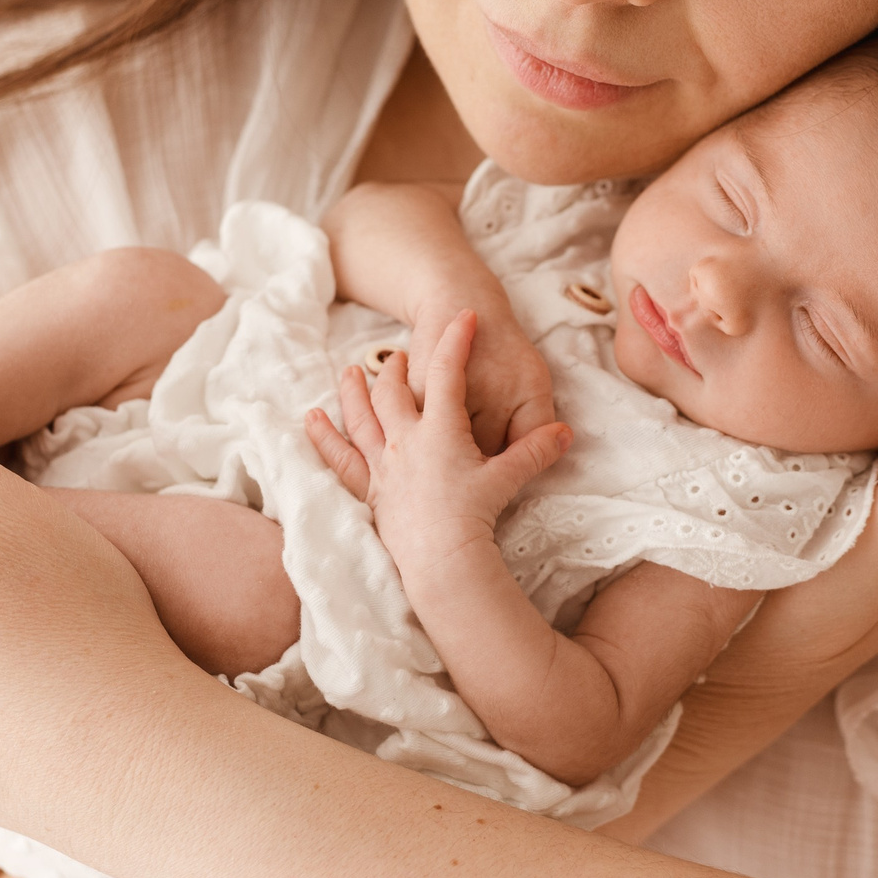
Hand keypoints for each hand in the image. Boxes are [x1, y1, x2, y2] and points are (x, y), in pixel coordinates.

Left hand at [307, 311, 570, 569]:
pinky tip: (311, 422)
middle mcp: (406, 441)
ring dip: (354, 393)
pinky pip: (341, 459)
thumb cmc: (472, 517)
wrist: (441, 561)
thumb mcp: (507, 479)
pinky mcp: (370, 490)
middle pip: (394, 393)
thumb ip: (534, 452)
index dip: (457, 341)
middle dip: (396, 369)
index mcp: (440, 431)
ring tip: (349, 373)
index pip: (449, 372)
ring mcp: (383, 465)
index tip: (465, 315)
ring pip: (362, 419)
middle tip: (399, 355)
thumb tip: (565, 434)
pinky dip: (325, 439)